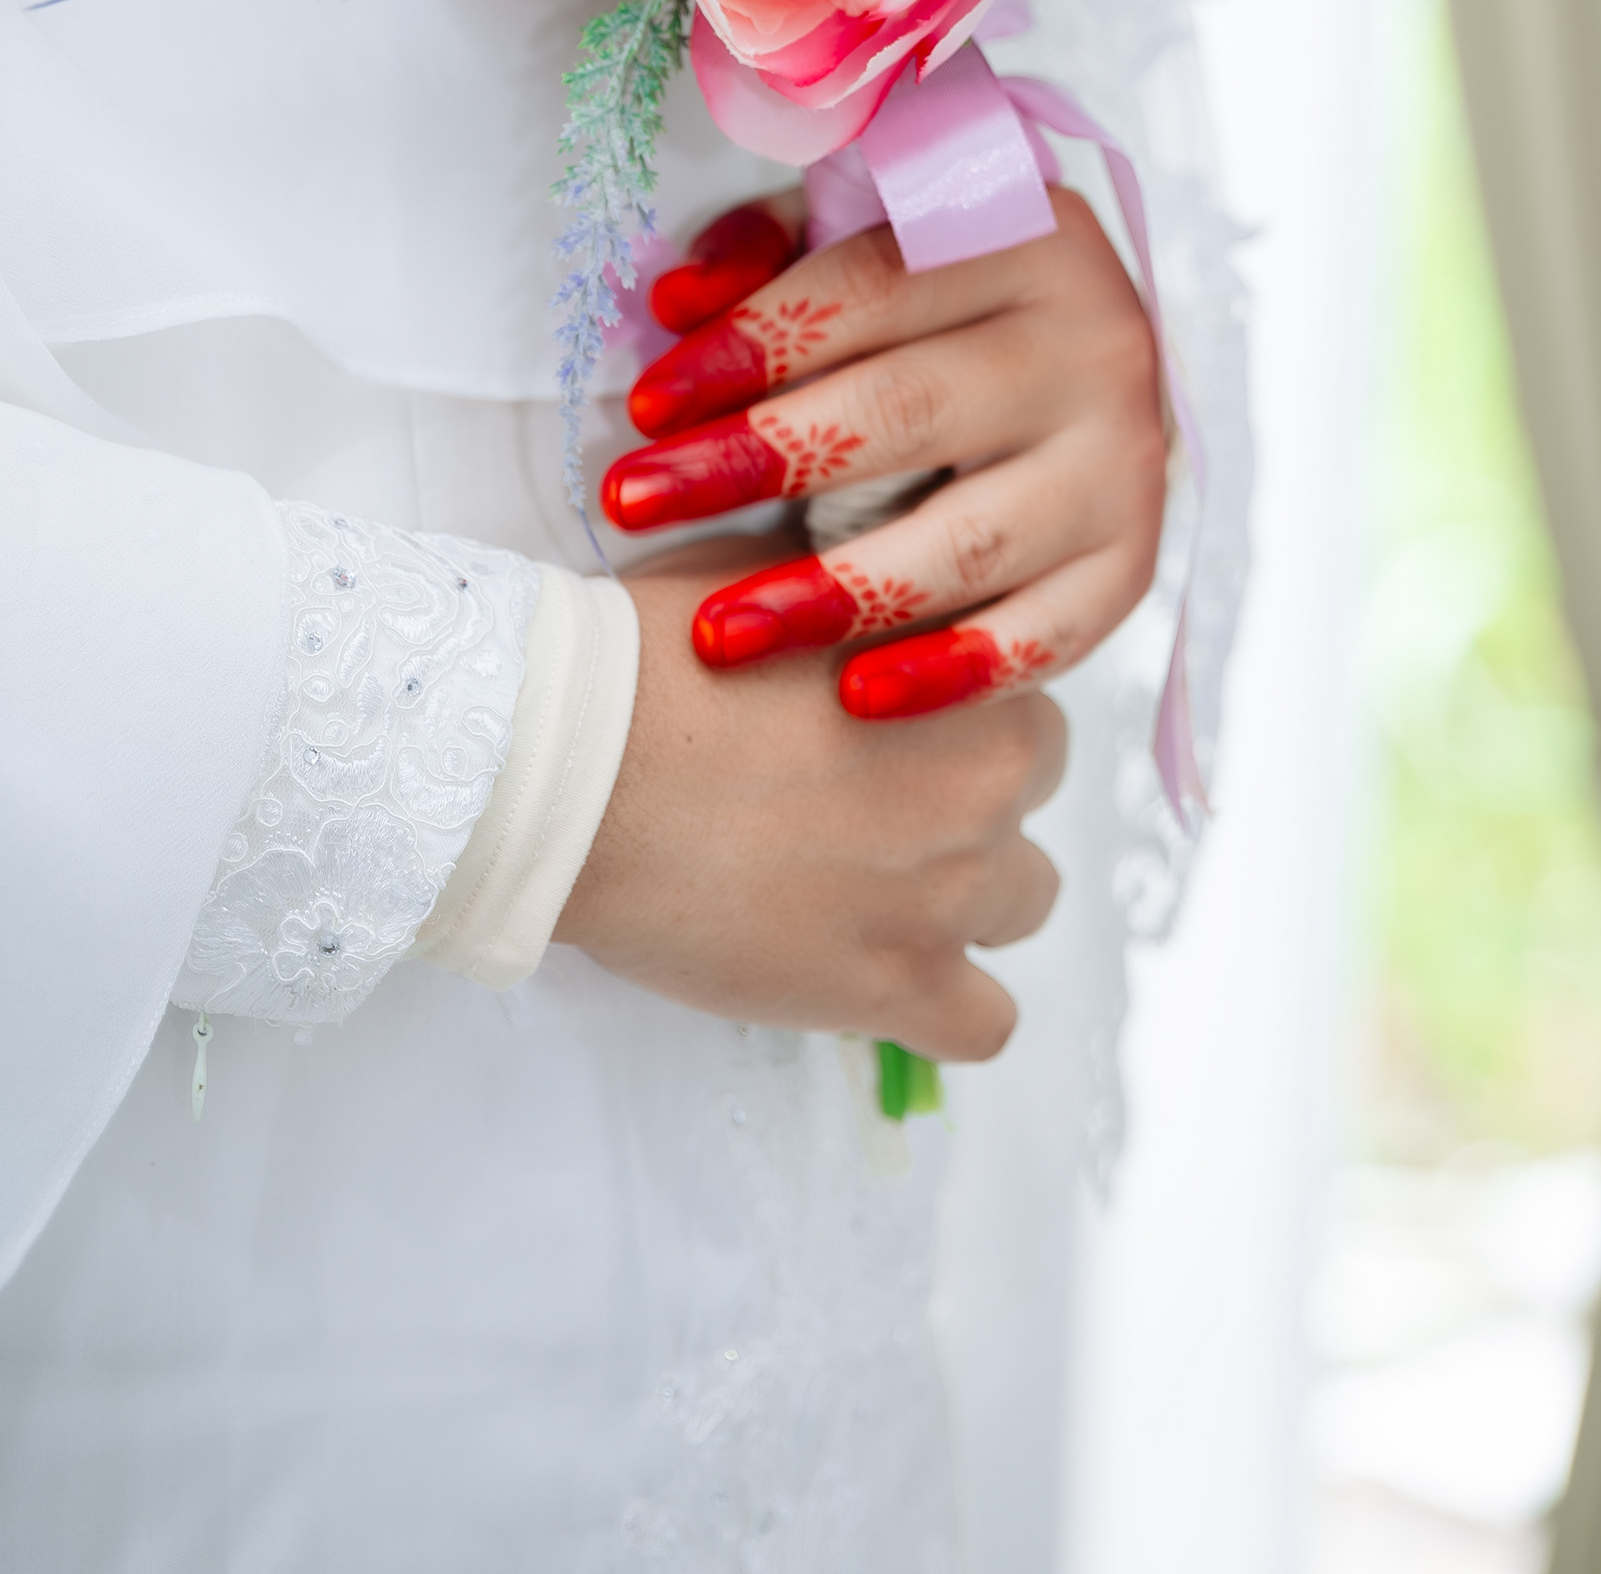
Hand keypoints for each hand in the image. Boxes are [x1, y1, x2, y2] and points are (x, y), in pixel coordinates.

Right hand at [555, 538, 1064, 1056]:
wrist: (576, 767)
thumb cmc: (655, 655)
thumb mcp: (774, 575)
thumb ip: (856, 589)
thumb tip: (873, 584)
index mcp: (965, 675)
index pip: (1018, 697)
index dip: (955, 710)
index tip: (891, 723)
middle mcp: (985, 784)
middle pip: (1024, 796)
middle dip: (966, 795)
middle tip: (870, 796)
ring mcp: (949, 891)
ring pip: (1022, 904)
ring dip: (964, 895)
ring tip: (868, 882)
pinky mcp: (896, 986)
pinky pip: (986, 1024)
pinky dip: (948, 1005)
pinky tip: (886, 973)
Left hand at [601, 191, 1165, 719]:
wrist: (1094, 360)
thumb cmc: (943, 296)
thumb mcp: (868, 234)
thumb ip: (769, 247)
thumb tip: (675, 301)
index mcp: (1028, 235)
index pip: (871, 287)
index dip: (749, 344)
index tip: (642, 407)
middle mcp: (1095, 345)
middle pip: (907, 410)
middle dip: (754, 461)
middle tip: (631, 504)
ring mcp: (1123, 463)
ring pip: (968, 538)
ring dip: (833, 590)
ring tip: (716, 631)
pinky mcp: (1131, 564)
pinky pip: (1046, 638)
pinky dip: (953, 675)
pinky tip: (853, 699)